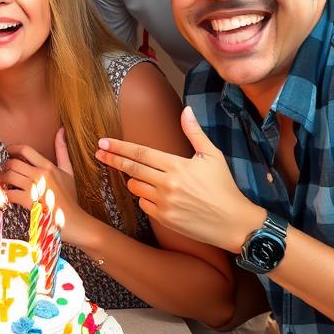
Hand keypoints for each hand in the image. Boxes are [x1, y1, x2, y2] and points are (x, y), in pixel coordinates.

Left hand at [0, 128, 90, 244]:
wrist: (74, 221)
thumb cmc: (70, 197)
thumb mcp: (68, 172)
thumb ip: (62, 151)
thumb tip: (61, 130)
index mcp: (48, 166)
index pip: (26, 150)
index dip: (13, 148)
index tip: (8, 151)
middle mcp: (40, 174)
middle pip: (13, 163)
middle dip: (5, 167)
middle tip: (4, 172)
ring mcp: (34, 188)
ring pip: (8, 176)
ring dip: (1, 180)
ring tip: (2, 184)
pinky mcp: (28, 201)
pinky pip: (8, 194)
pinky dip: (2, 195)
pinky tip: (4, 197)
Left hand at [96, 106, 265, 252]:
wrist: (234, 223)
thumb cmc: (224, 187)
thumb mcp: (213, 156)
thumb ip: (195, 133)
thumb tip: (186, 110)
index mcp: (177, 166)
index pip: (141, 153)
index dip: (119, 147)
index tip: (103, 142)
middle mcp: (168, 184)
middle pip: (131, 169)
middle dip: (113, 159)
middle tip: (98, 152)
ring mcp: (164, 203)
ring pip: (135, 187)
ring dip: (134, 180)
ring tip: (141, 176)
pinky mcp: (164, 219)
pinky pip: (143, 204)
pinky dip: (145, 198)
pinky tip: (157, 195)